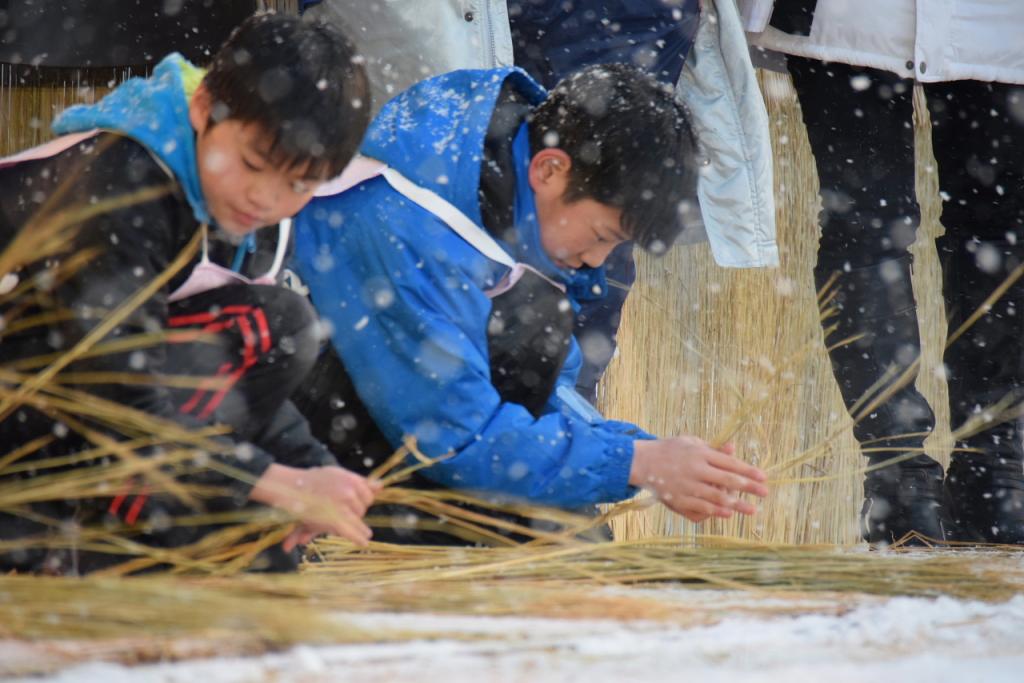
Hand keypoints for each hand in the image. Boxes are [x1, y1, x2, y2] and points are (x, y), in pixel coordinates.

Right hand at [249, 464, 381, 546]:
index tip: (357, 506)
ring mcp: (342, 505)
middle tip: (345, 515)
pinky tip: (363, 542)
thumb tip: (380, 486)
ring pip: (356, 520)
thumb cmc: (311, 480)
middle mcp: (349, 491)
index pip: (368, 494)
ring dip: (354, 525)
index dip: (362, 502)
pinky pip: (350, 531)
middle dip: (356, 513)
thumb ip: (359, 482)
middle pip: (362, 509)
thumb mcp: (337, 474)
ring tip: (361, 532)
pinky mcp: (334, 519)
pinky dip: (357, 537)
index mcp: (351, 479)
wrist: (290, 486)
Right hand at [629, 437, 767, 521]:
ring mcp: (687, 486)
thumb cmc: (670, 450)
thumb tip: (734, 449)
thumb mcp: (691, 442)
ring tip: (752, 510)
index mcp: (699, 453)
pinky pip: (701, 508)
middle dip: (748, 487)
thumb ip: (713, 448)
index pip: (729, 463)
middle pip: (727, 480)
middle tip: (765, 493)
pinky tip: (728, 514)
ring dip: (736, 504)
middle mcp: (695, 469)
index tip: (763, 478)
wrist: (641, 462)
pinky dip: (716, 511)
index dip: (748, 470)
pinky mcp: (679, 499)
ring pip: (717, 497)